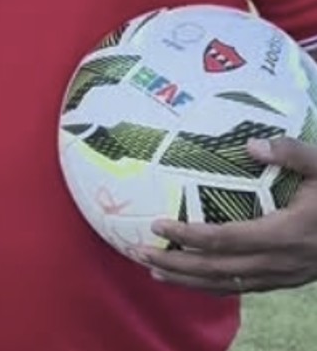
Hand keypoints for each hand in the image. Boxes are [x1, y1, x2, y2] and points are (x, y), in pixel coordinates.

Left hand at [141, 138, 316, 294]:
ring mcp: (286, 276)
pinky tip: (194, 279)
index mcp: (287, 233)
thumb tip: (250, 143)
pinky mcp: (289, 279)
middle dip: (177, 264)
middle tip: (140, 253)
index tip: (157, 224)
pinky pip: (245, 288)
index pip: (227, 239)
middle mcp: (282, 262)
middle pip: (219, 269)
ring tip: (154, 272)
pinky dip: (215, 286)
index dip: (189, 235)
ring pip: (230, 285)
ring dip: (190, 281)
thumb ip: (292, 153)